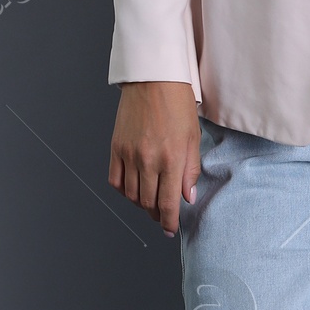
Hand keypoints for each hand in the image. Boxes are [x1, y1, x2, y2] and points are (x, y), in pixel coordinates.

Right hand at [108, 80, 201, 237]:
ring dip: (141, 205)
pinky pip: (115, 180)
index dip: (170, 222)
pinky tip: (133, 189)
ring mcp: (128, 155)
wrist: (153, 80)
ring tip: (150, 203)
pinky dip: (123, 191)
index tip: (171, 229)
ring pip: (131, 195)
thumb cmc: (177, 104)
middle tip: (163, 218)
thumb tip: (187, 197)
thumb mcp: (193, 137)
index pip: (168, 203)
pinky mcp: (115, 148)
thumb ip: (190, 170)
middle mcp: (148, 160)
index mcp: (171, 159)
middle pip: (148, 203)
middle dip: (157, 215)